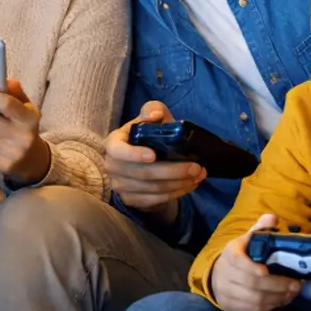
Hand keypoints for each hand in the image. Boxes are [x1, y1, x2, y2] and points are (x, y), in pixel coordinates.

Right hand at [101, 101, 204, 225]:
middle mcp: (112, 166)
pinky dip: (176, 193)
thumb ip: (153, 110)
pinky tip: (189, 185)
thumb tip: (155, 115)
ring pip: (153, 188)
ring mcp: (120, 186)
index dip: (134, 155)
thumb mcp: (152, 119)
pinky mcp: (131, 200)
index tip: (153, 155)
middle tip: (196, 167)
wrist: (146, 161)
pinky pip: (155, 200)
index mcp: (113, 143)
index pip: (117, 151)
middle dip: (172, 171)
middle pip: (142, 173)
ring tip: (198, 175)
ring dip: (179, 183)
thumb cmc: (149, 136)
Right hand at [209, 215, 304, 310]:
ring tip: (292, 292)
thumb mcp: (247, 240)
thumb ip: (260, 229)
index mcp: (230, 253)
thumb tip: (272, 217)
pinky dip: (271, 305)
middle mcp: (225, 273)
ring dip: (277, 297)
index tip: (268, 271)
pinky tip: (283, 300)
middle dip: (277, 285)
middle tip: (296, 285)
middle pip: (252, 283)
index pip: (239, 261)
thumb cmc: (240, 256)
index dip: (254, 268)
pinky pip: (254, 309)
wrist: (218, 276)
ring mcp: (227, 291)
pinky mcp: (232, 305)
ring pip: (255, 299)